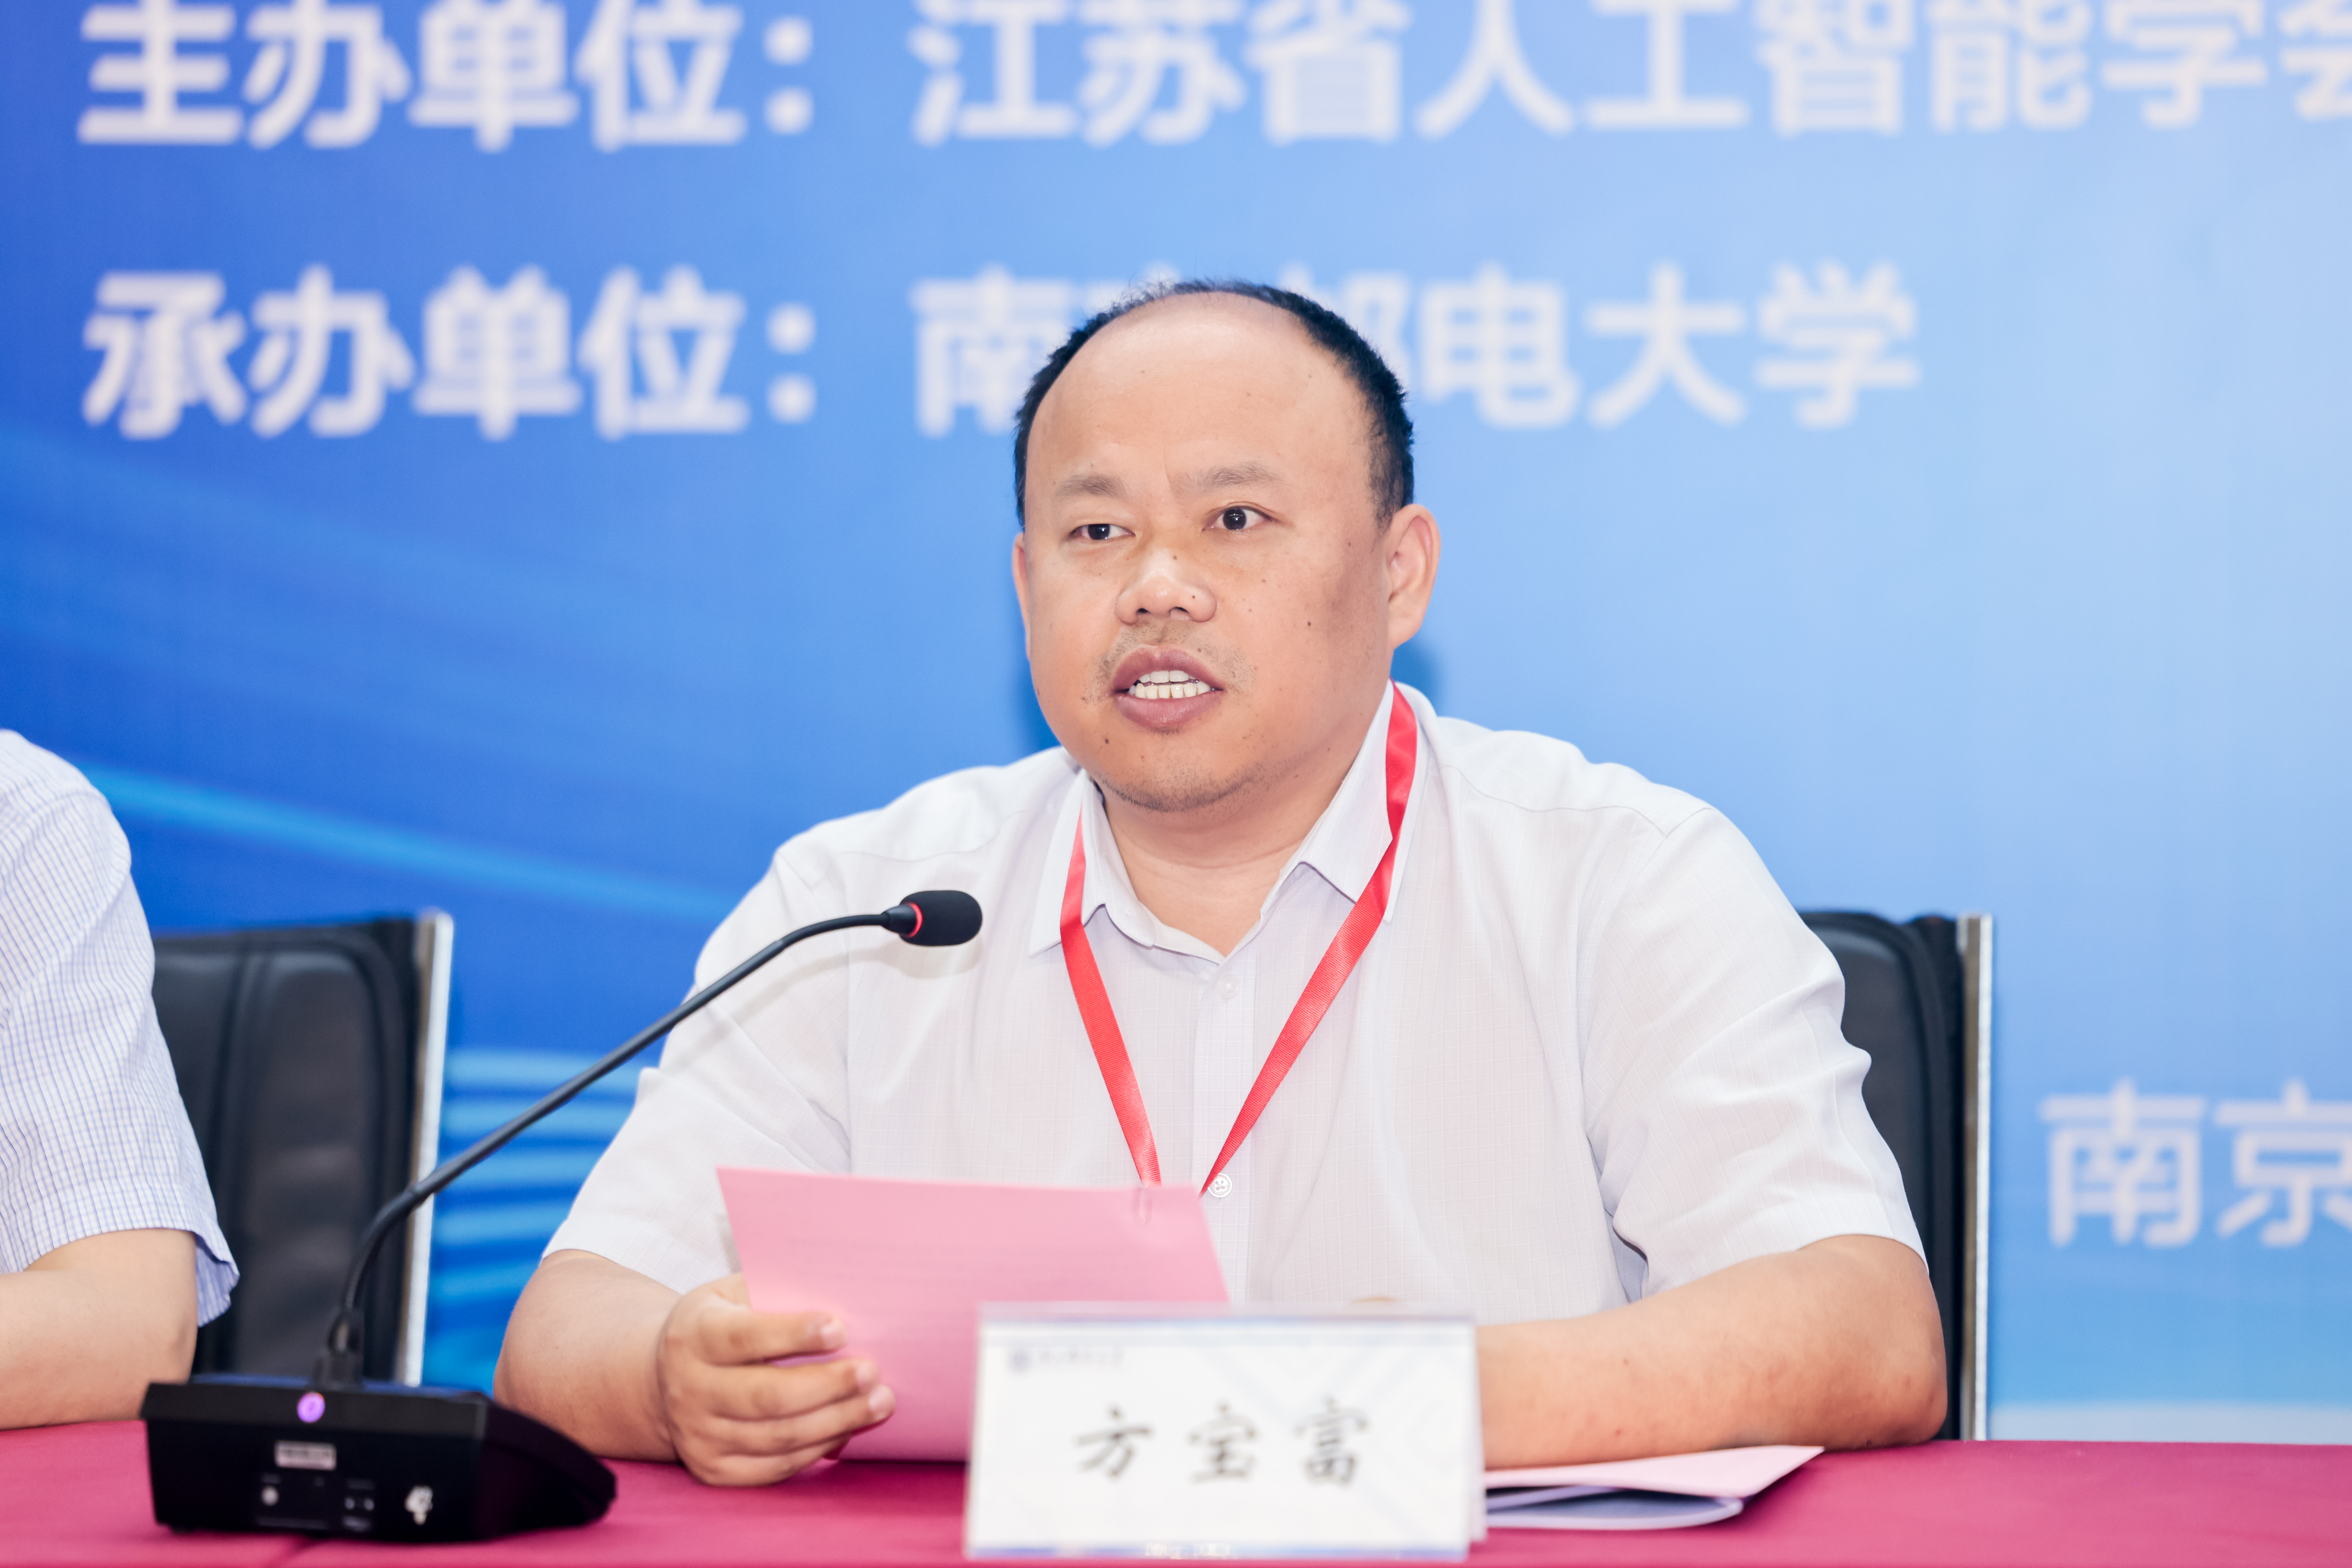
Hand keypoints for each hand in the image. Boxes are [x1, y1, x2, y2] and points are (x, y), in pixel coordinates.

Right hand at [651, 1273, 894, 1484]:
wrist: (662, 1379)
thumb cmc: (719, 1324)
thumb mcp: (732, 1295)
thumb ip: (774, 1292)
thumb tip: (843, 1295)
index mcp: (694, 1336)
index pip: (744, 1337)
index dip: (793, 1334)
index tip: (841, 1329)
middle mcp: (688, 1389)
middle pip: (765, 1396)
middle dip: (827, 1386)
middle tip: (872, 1373)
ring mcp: (697, 1435)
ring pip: (776, 1437)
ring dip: (836, 1421)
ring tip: (878, 1402)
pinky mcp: (712, 1470)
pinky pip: (773, 1467)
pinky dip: (816, 1450)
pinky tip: (846, 1428)